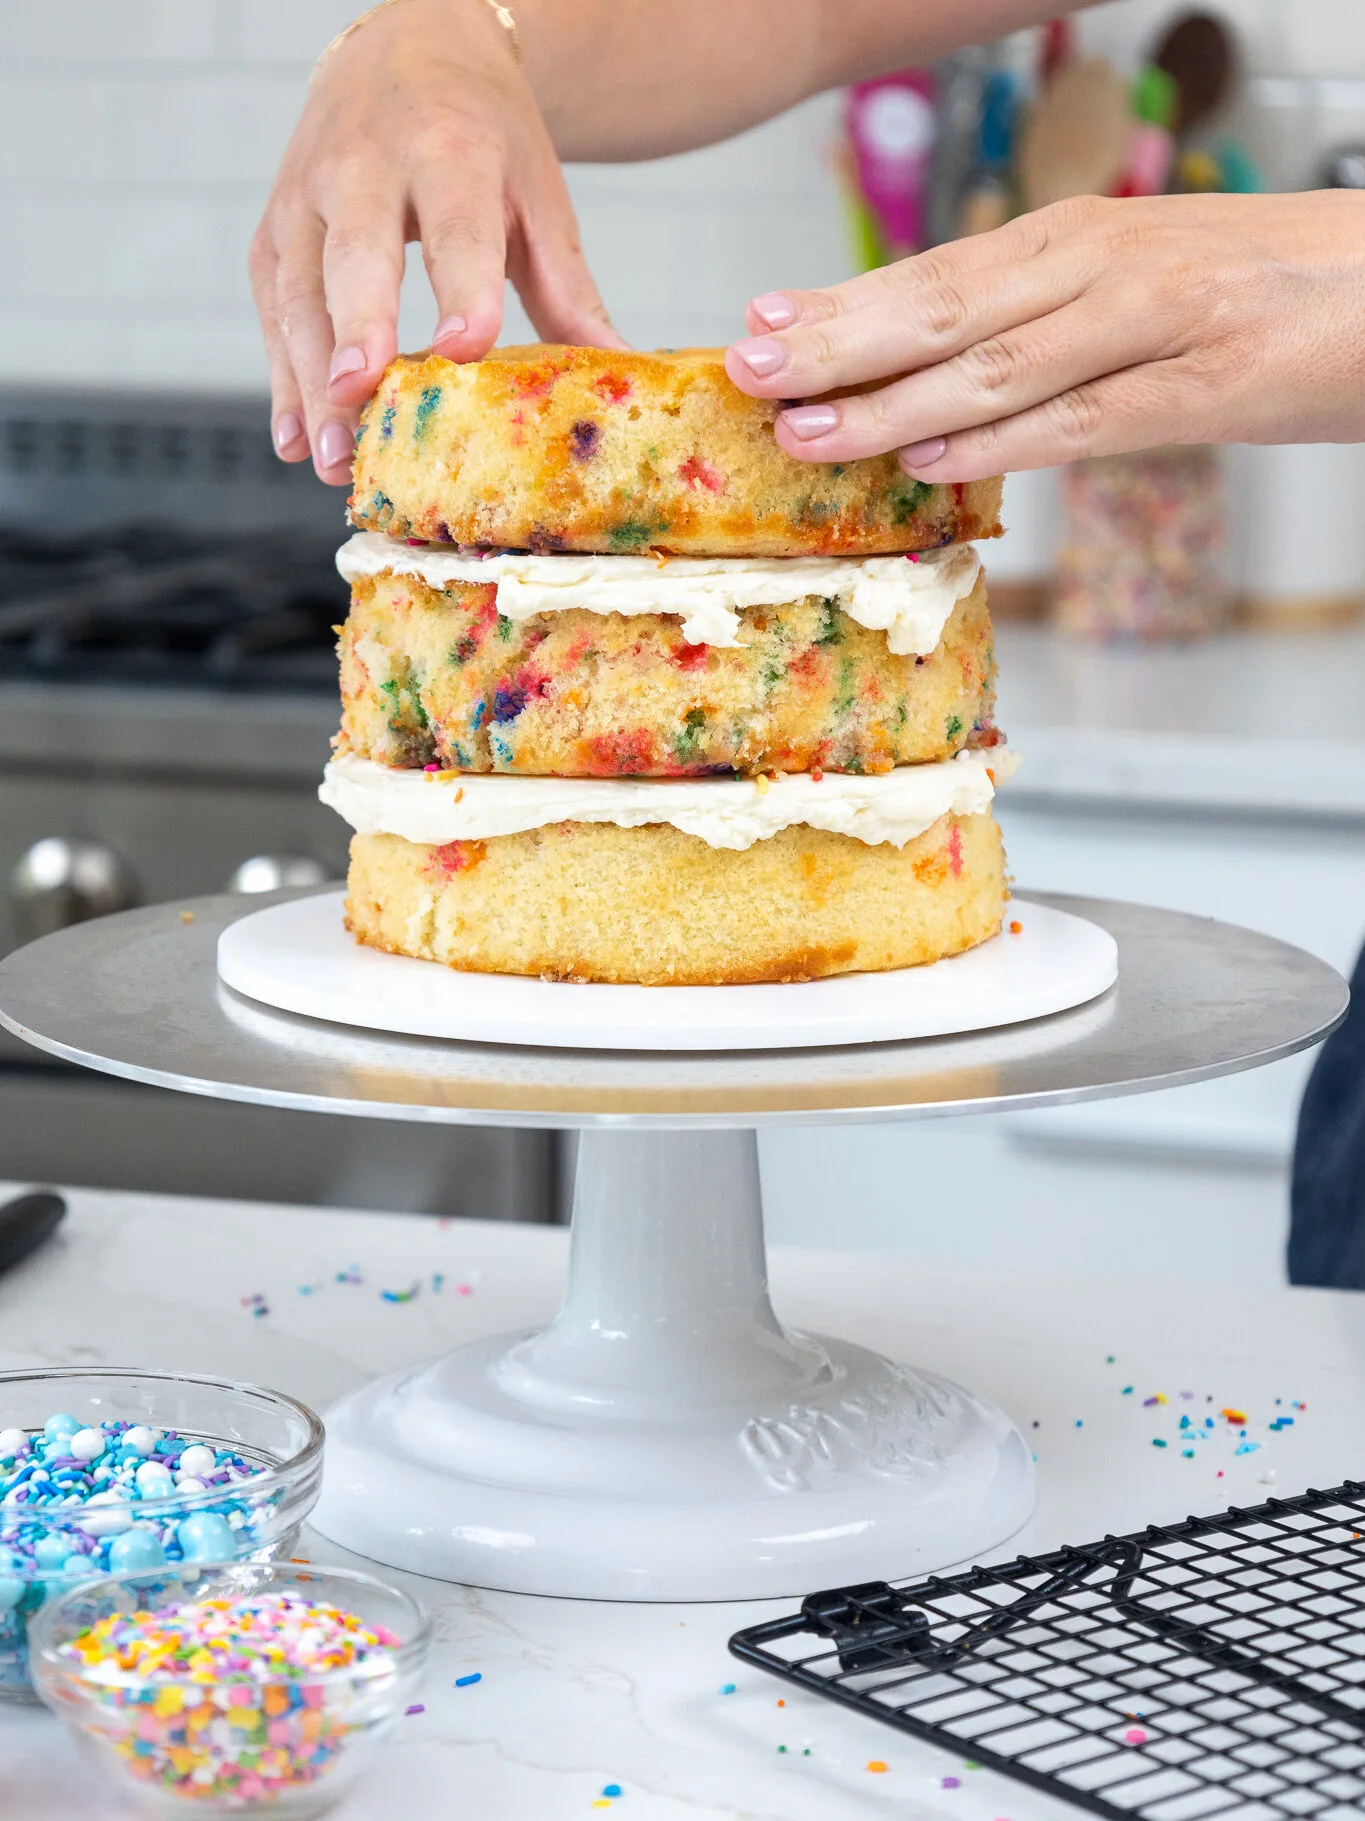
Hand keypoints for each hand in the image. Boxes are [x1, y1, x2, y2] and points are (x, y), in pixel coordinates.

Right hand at [250, 0, 622, 484]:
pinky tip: (297, 440)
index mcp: (448, 149)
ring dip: (310, 379)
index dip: (460, 286)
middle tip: (361, 399)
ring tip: (334, 458)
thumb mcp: (535, 194)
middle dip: (355, 329)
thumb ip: (568, 287)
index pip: (455, 225)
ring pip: (298, 290)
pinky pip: (271, 306)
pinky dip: (281, 377)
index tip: (462, 348)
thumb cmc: (480, 135)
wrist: (407, 48)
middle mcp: (364, 163)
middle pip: (355, 253)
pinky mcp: (273, 227)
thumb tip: (622, 368)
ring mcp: (305, 194)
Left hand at [724, 191, 1364, 478]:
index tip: (758, 326)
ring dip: (890, 402)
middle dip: (836, 344)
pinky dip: (997, 442)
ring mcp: (1153, 320)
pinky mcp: (1205, 383)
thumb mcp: (1137, 288)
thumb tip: (939, 381)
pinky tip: (926, 464)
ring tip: (805, 430)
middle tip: (746, 372)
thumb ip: (1043, 325)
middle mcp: (1101, 265)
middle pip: (944, 308)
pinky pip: (1080, 419)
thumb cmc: (1263, 290)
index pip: (935, 274)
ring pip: (997, 364)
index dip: (841, 303)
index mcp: (1078, 239)